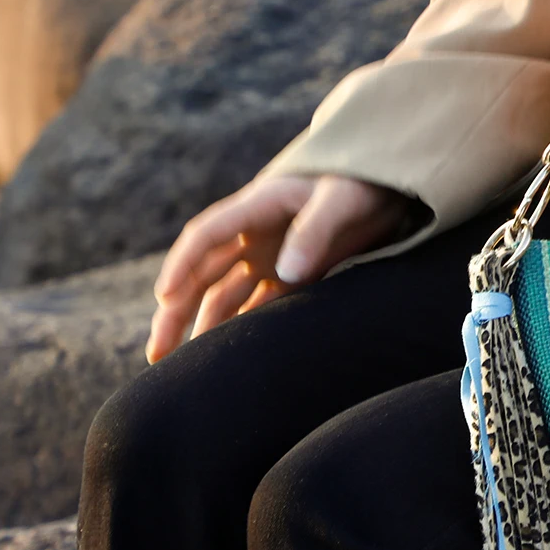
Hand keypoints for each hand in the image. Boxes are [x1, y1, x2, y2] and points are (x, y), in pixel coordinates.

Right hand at [146, 174, 411, 363]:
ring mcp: (270, 256)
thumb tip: (287, 273)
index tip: (164, 296)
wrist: (393, 184)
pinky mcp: (292, 275)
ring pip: (223, 295)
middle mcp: (254, 234)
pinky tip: (229, 360)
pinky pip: (256, 305)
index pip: (206, 235)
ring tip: (182, 367)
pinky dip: (240, 328)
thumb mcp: (344, 200)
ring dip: (203, 326)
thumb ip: (316, 231)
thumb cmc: (367, 182)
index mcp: (259, 205)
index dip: (182, 264)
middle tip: (157, 354)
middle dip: (176, 312)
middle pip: (202, 273)